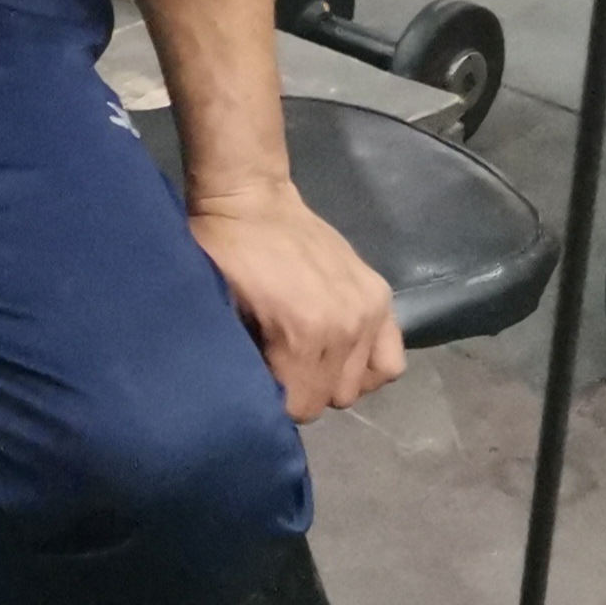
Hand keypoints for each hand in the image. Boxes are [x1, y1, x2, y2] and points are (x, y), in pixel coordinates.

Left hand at [187, 180, 404, 420]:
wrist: (253, 197)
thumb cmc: (224, 250)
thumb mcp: (215, 305)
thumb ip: (240, 359)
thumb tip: (249, 399)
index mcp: (302, 334)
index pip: (299, 407)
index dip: (275, 402)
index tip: (259, 383)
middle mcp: (345, 328)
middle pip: (330, 397)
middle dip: (303, 390)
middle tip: (279, 366)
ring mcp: (369, 311)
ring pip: (359, 384)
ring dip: (333, 379)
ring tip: (308, 359)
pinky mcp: (381, 296)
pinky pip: (390, 360)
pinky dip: (369, 366)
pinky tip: (343, 355)